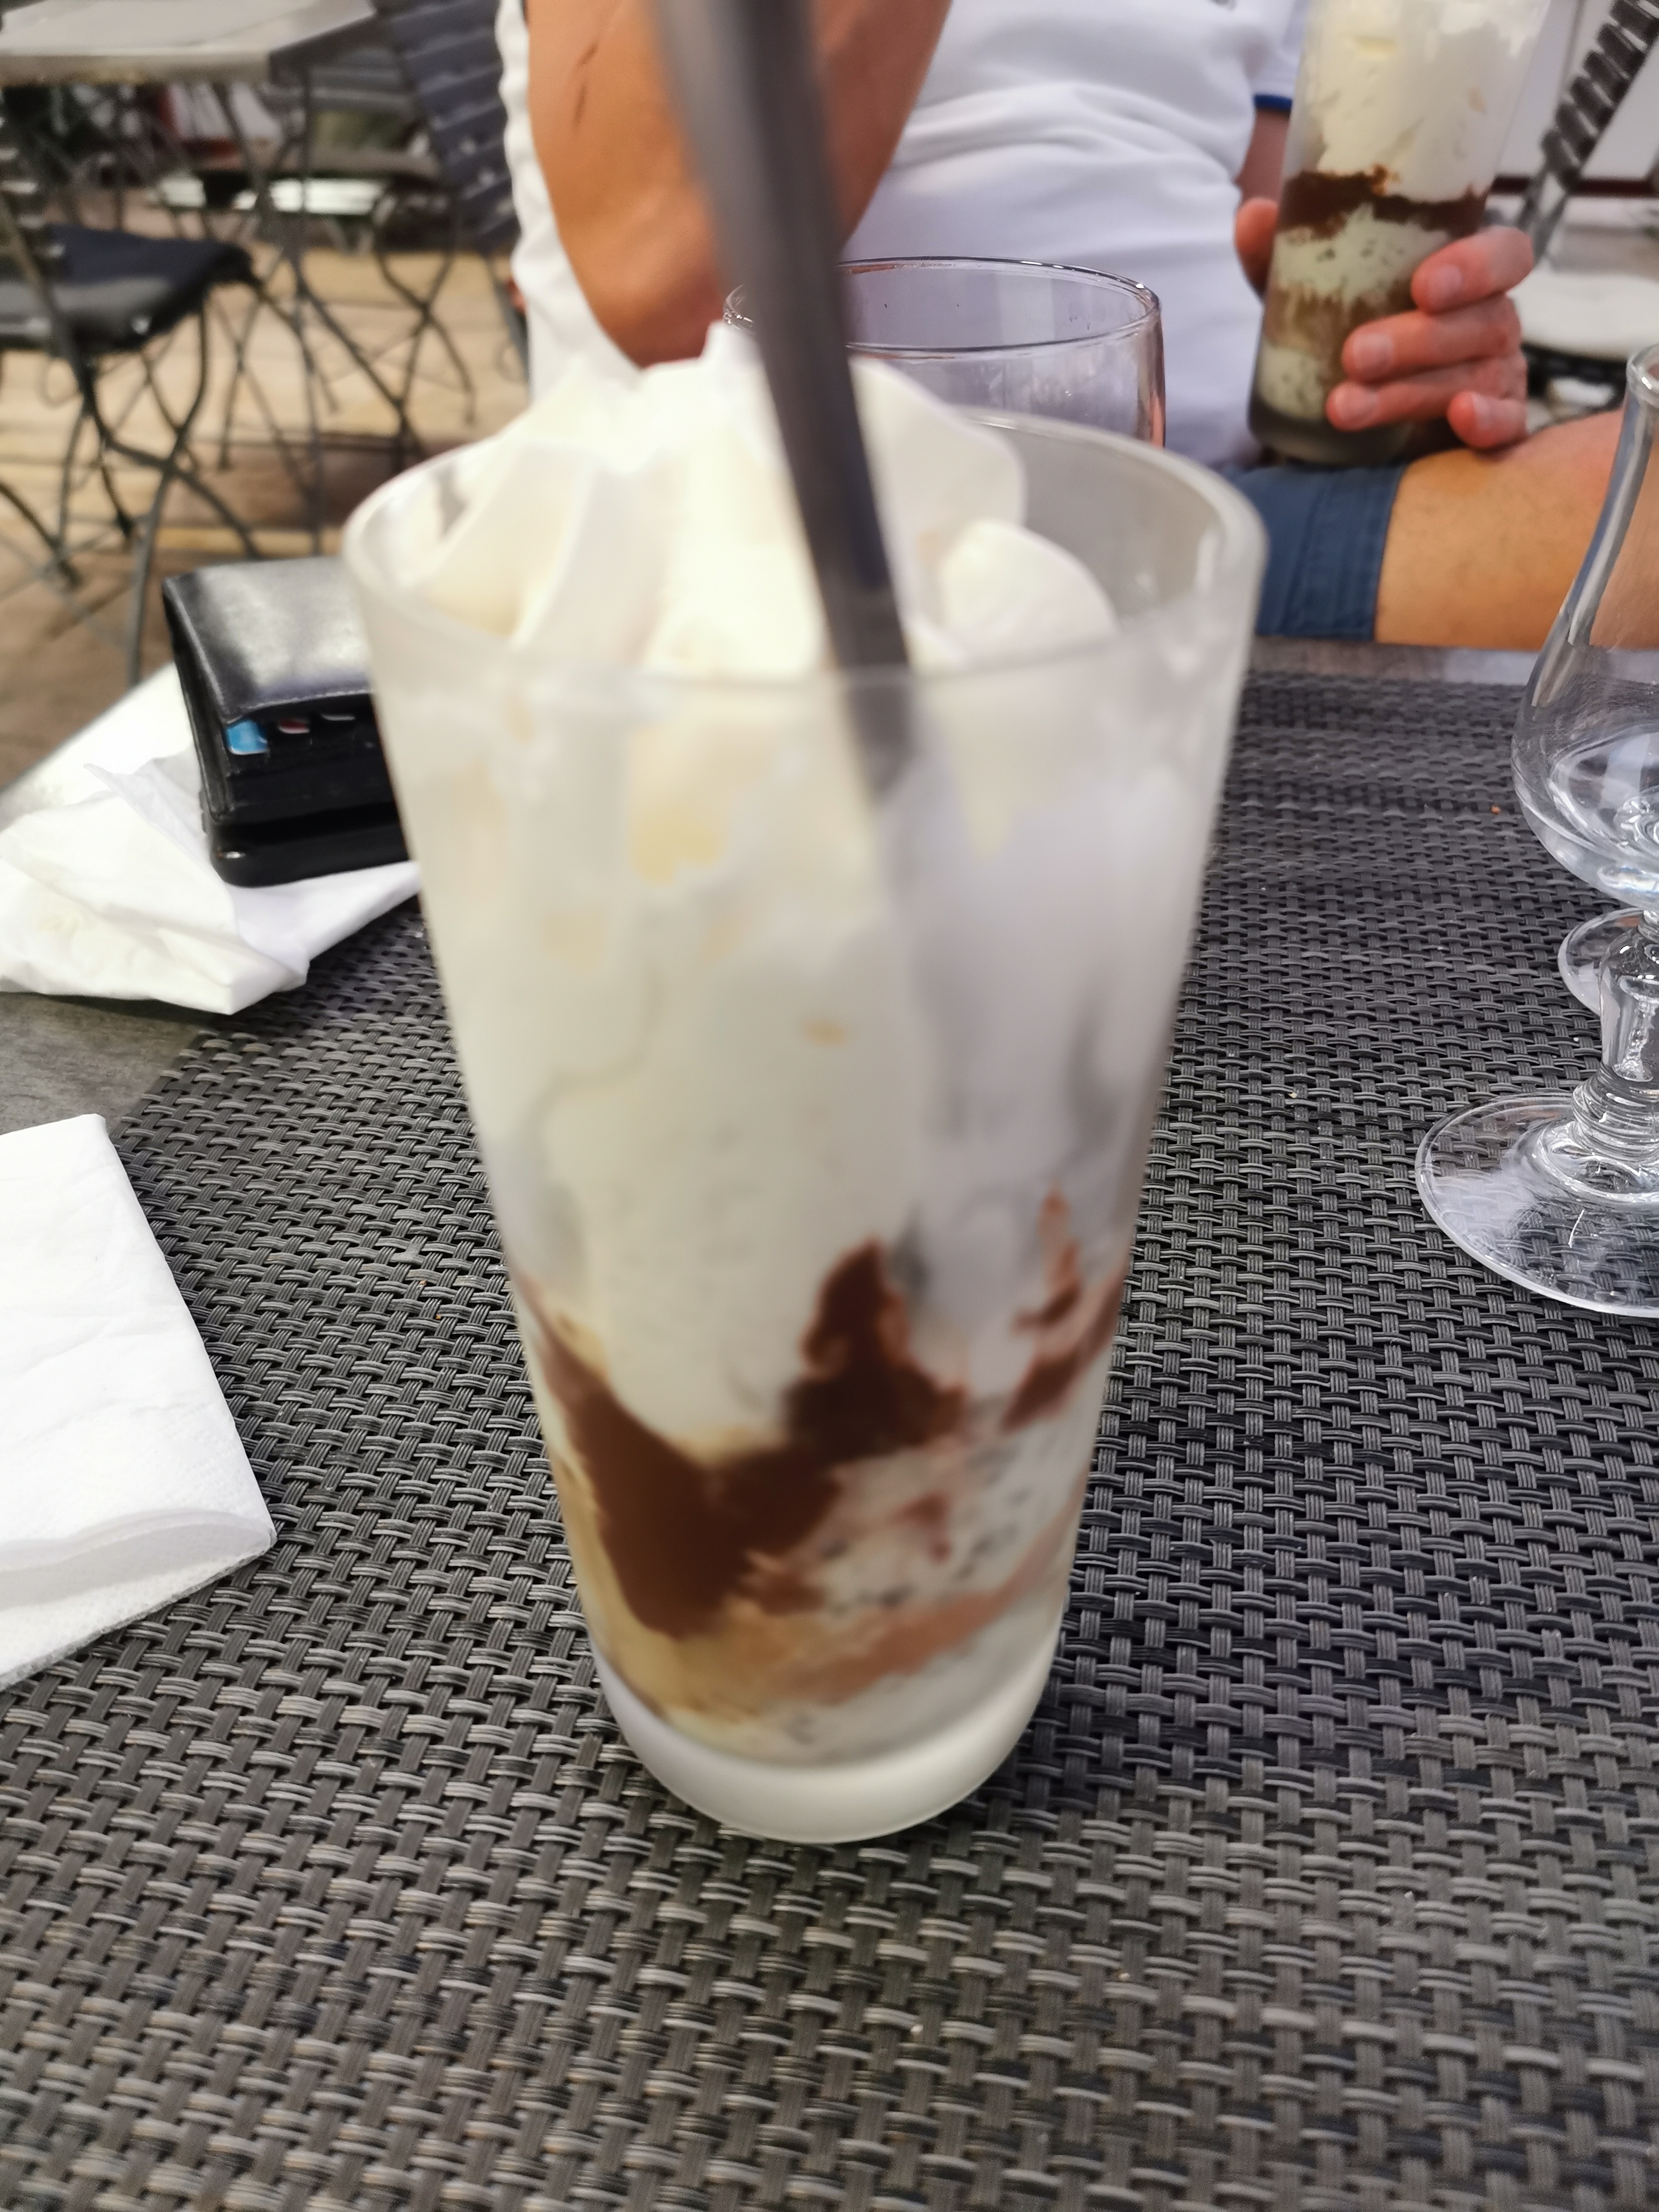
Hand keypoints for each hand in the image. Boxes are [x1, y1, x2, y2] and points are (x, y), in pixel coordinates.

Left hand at [1234, 201, 1533, 450]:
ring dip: (1408, 392)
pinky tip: (1461, 419)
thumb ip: (1287, 260)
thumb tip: (1251, 215)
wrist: (1346, 425)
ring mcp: (1498, 377)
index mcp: (1466, 277)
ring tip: (1343, 406)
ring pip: (1474, 377)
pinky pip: (1505, 426)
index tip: (1422, 286)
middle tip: (1355, 355)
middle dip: (1418, 339)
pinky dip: (1487, 423)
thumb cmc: (1348, 338)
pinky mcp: (1494, 427)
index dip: (1475, 265)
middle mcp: (1491, 321)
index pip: (1504, 253)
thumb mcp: (1313, 300)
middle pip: (1483, 320)